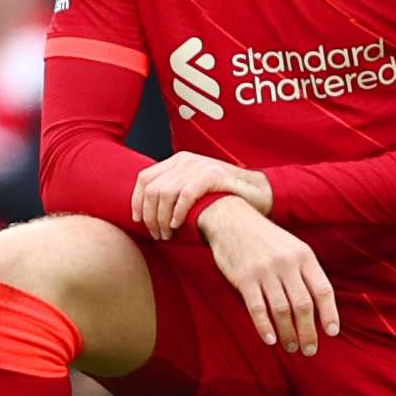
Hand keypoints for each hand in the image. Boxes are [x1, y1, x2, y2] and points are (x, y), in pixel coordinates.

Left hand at [133, 151, 271, 239]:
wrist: (258, 192)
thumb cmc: (223, 196)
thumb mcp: (194, 188)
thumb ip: (175, 192)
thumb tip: (148, 211)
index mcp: (178, 161)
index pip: (144, 178)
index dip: (136, 200)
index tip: (138, 220)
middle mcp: (185, 160)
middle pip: (152, 188)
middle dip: (149, 215)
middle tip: (156, 234)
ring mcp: (199, 166)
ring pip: (165, 193)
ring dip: (161, 218)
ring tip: (166, 234)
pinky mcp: (213, 175)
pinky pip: (185, 196)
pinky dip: (177, 213)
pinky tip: (177, 226)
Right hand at [199, 203, 338, 354]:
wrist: (232, 220)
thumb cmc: (267, 240)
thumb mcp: (292, 248)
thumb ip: (306, 273)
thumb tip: (320, 309)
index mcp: (304, 256)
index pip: (323, 290)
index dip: (329, 314)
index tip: (331, 333)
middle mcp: (287, 263)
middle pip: (303, 305)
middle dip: (308, 332)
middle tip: (309, 350)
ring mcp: (265, 271)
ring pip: (282, 310)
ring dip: (288, 333)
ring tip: (291, 347)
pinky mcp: (244, 278)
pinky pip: (257, 308)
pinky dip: (265, 327)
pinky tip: (271, 340)